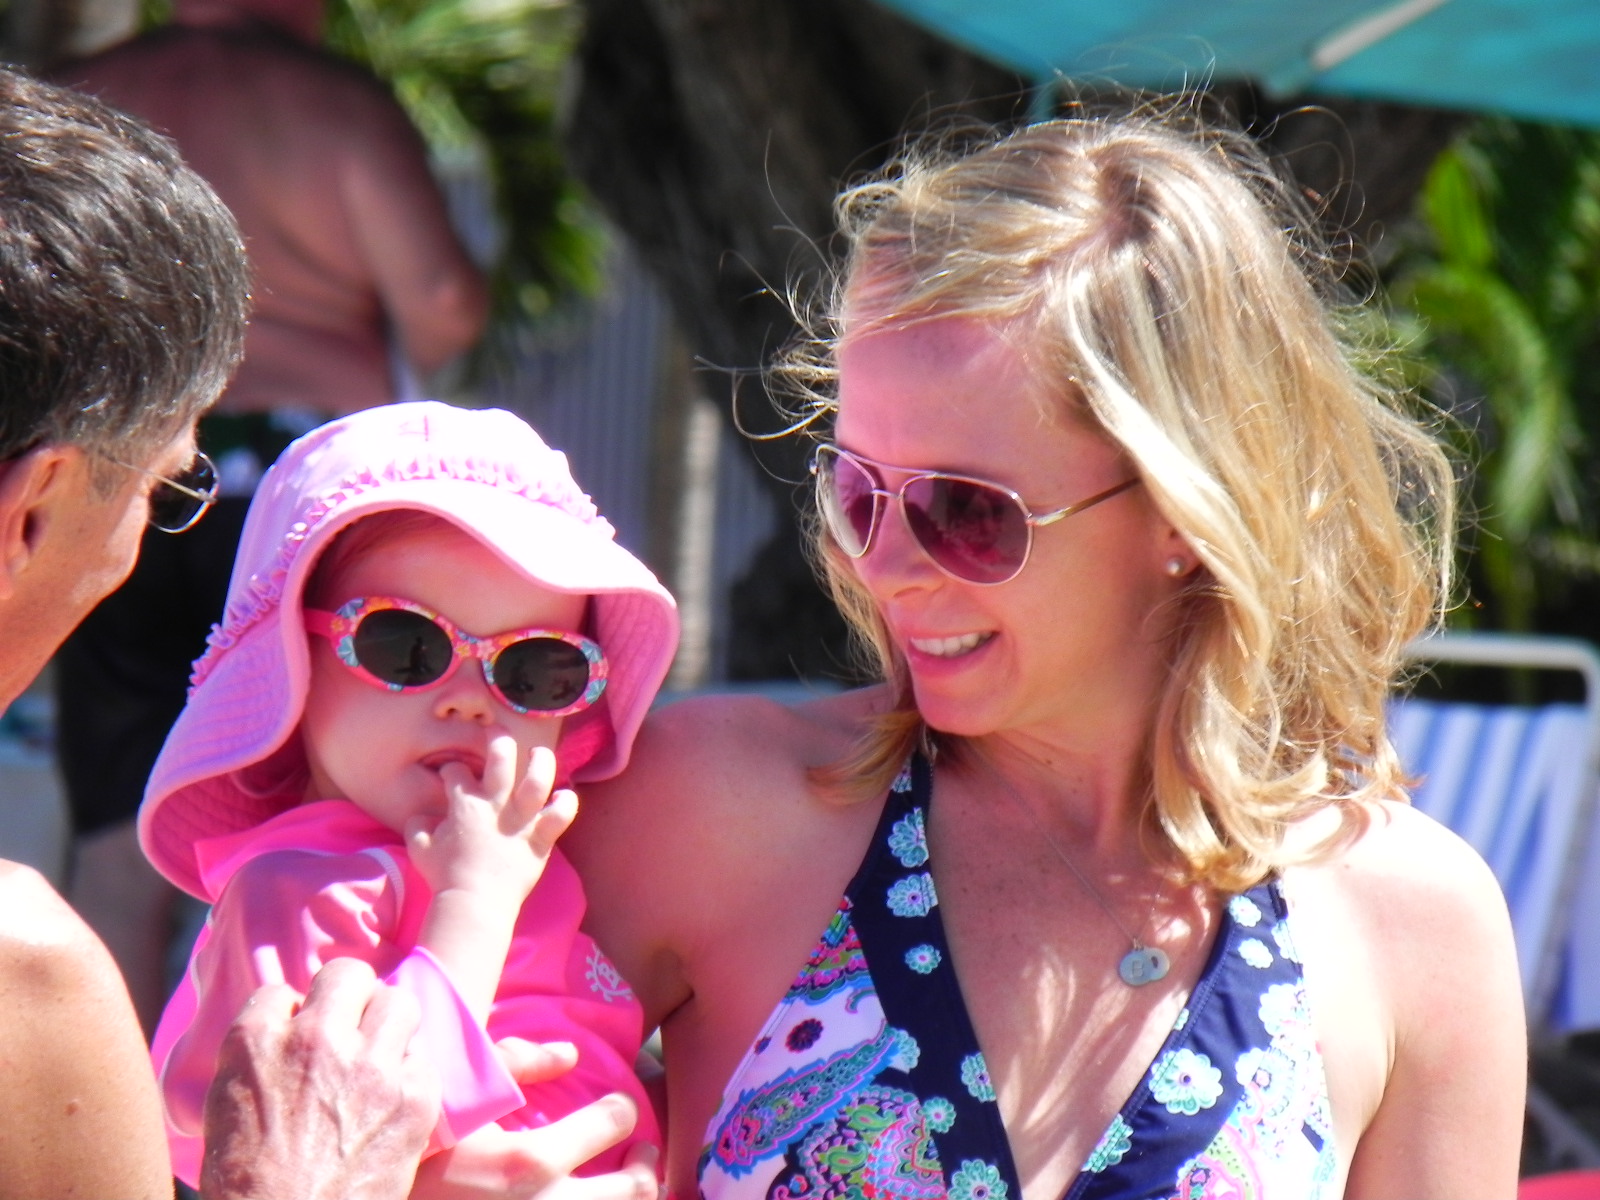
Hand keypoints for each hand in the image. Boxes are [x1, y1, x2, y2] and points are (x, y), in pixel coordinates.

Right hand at [201, 958, 442, 1199]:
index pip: (282, 991)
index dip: (293, 1015)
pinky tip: (394, 1097)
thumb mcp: (226, 1111)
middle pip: (348, 976)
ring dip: (388, 1025)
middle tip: (348, 1028)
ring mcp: (370, 1066)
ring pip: (398, 1001)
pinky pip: (423, 1056)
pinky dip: (410, 1073)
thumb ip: (257, 1059)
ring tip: (379, 1054)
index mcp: (256, 1042)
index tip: (298, 1038)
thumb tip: (288, 1025)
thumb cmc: (247, 1189)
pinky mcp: (413, 1096)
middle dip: (348, 998)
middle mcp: (315, 1041)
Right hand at [408, 739, 578, 904]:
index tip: (453, 776)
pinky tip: (564, 795)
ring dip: (541, 762)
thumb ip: (417, 826)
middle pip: (500, 758)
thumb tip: (421, 816)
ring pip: (538, 780)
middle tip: (498, 737)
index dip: (452, 770)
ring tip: (538, 754)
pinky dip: (566, 803)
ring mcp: (521, 820)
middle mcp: (495, 805)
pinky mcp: (540, 839)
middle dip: (498, 741)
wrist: (474, 903)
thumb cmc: (445, 876)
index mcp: (464, 804)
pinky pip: (561, 815)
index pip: (456, 772)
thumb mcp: (418, 849)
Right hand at [410, 1038, 660, 1199]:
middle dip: (646, 1164)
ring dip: (635, 1199)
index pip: (613, 1122)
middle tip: (641, 1152)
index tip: (618, 1106)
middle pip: (635, 1189)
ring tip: (628, 1186)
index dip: (622, 1108)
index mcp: (530, 1162)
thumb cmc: (417, 1155)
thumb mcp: (456, 1100)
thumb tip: (570, 1054)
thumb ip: (514, 1062)